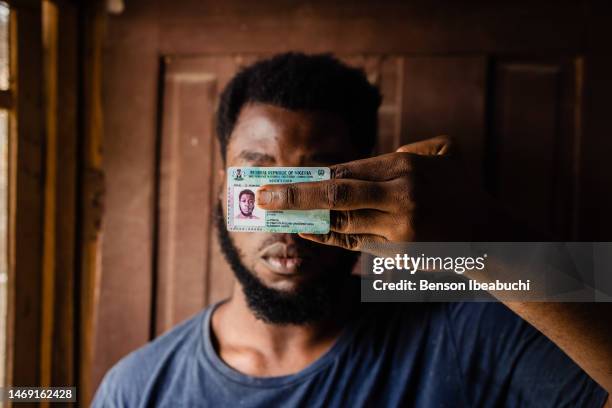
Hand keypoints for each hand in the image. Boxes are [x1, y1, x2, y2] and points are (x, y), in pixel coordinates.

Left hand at [256, 136, 482, 252]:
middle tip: (261, 193)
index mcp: (406, 166)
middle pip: (335, 192)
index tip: (283, 174)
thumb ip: (403, 151)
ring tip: (274, 211)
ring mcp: (399, 227)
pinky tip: (303, 228)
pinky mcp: (398, 252)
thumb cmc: (460, 190)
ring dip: (302, 216)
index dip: (311, 174)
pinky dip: (325, 234)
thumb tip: (362, 160)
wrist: (488, 236)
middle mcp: (400, 195)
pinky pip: (353, 242)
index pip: (346, 169)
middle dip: (293, 192)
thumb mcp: (440, 155)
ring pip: (339, 221)